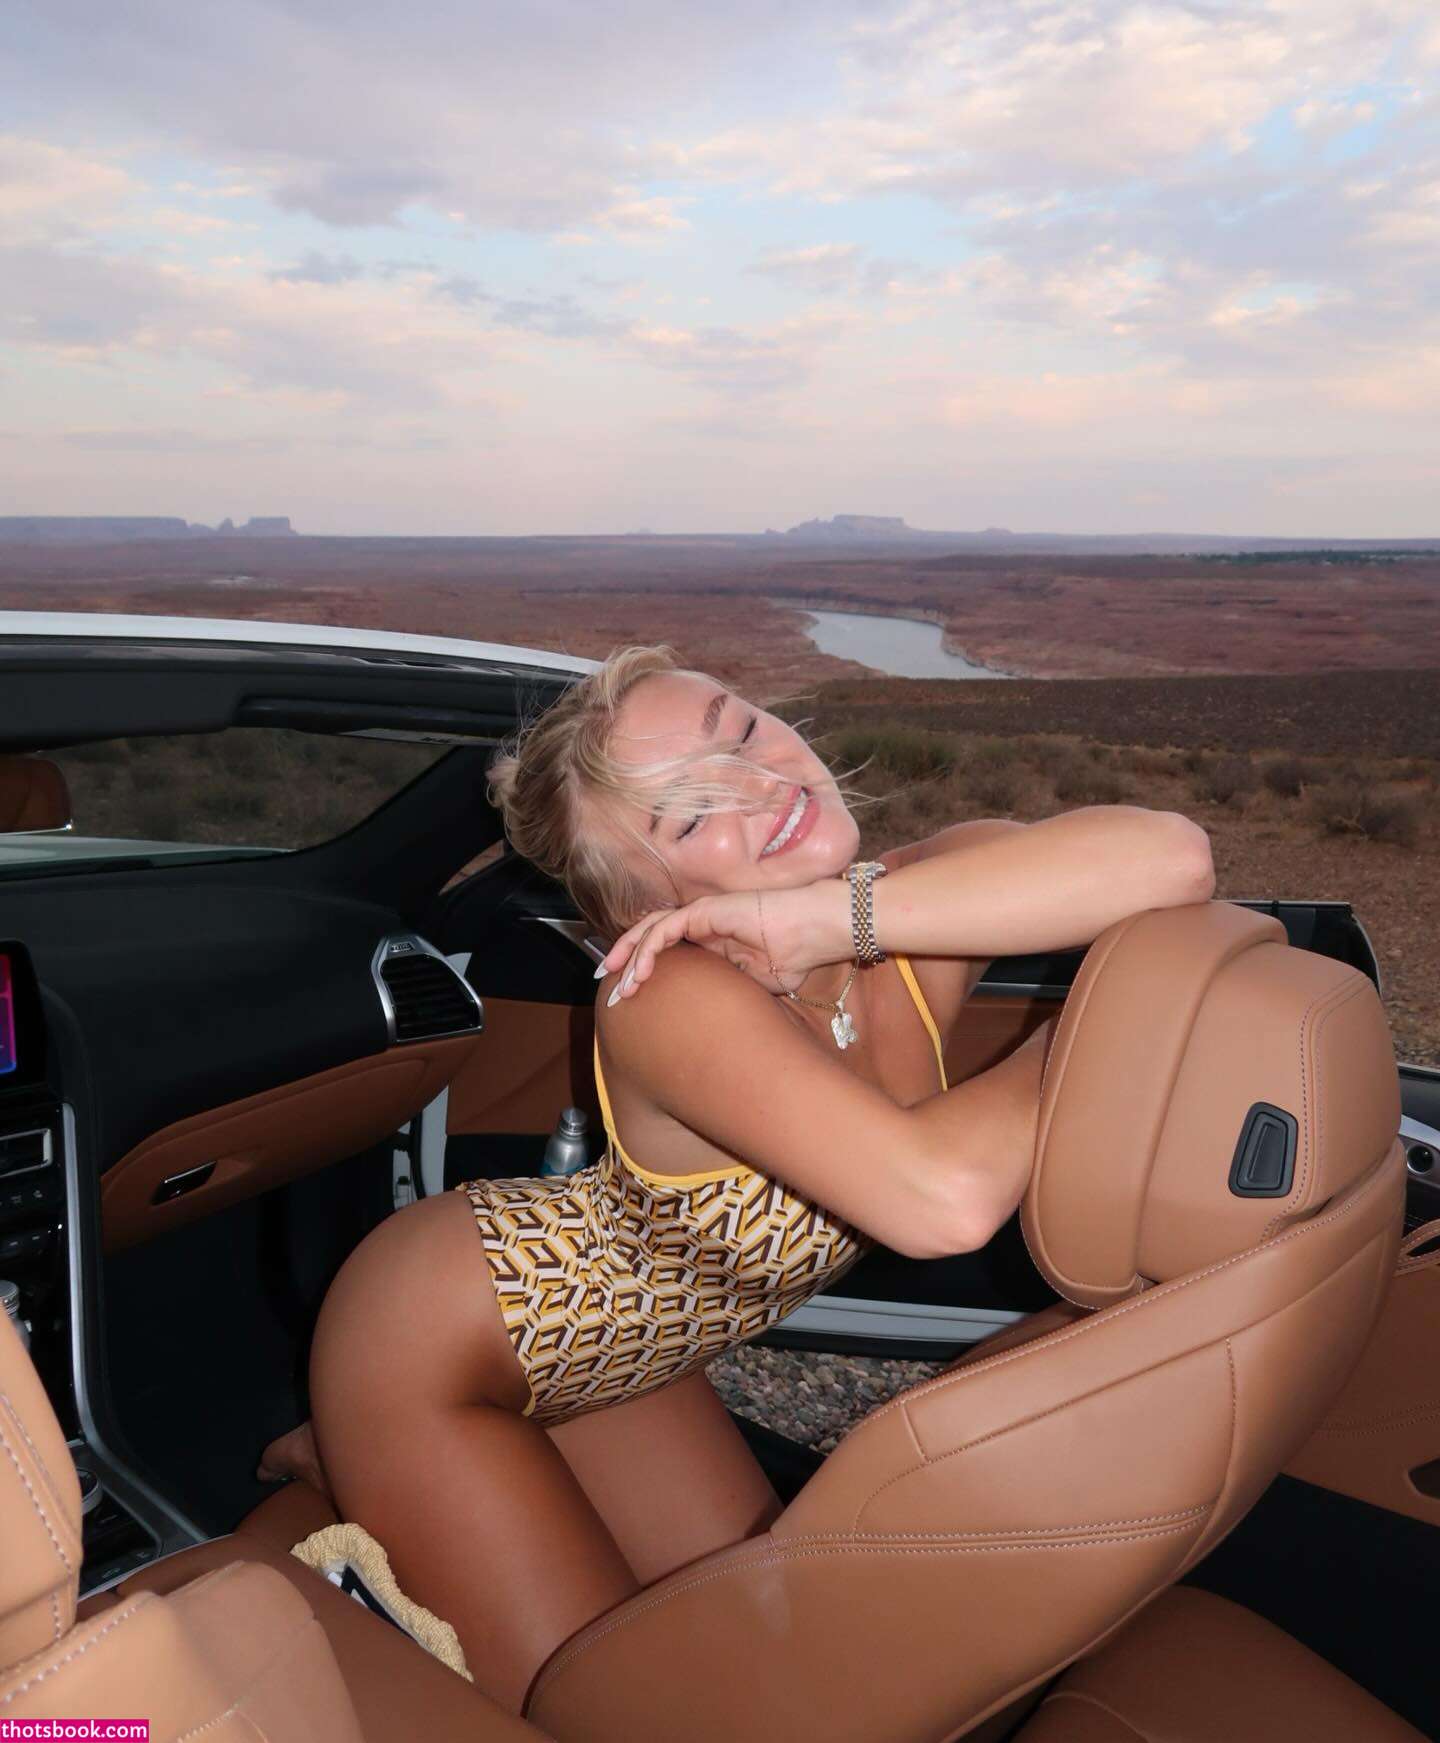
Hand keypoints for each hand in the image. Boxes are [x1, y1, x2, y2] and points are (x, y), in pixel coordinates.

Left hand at [598, 880, 850, 1001]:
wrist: (817, 932)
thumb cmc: (796, 956)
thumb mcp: (756, 985)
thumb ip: (727, 989)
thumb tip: (706, 1012)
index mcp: (712, 943)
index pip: (667, 954)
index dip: (644, 971)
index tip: (629, 999)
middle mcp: (702, 927)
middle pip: (651, 940)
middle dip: (625, 965)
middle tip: (612, 996)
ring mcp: (701, 916)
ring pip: (651, 931)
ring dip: (630, 958)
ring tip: (619, 986)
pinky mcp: (703, 911)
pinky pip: (665, 928)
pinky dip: (648, 948)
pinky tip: (640, 972)